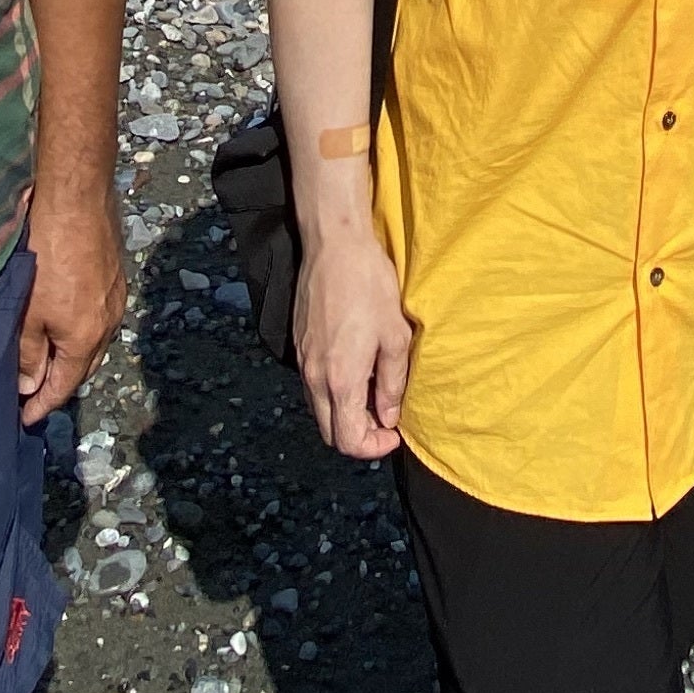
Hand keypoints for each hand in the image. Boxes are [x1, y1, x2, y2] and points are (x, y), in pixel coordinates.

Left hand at [15, 197, 125, 422]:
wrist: (77, 199)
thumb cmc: (47, 254)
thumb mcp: (27, 311)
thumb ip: (28, 352)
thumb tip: (31, 385)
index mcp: (86, 339)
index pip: (64, 386)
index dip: (43, 405)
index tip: (25, 420)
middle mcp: (108, 324)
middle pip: (84, 367)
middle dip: (60, 383)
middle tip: (33, 393)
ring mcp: (115, 299)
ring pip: (93, 341)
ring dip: (71, 355)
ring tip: (46, 359)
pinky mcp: (114, 276)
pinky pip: (98, 317)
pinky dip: (79, 330)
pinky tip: (63, 320)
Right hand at [294, 229, 414, 461]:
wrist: (334, 245)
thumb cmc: (369, 286)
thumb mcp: (394, 335)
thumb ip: (392, 383)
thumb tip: (389, 416)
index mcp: (340, 380)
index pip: (349, 441)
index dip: (374, 447)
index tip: (395, 432)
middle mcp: (315, 377)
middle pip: (329, 433)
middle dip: (359, 437)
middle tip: (386, 420)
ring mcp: (303, 361)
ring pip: (319, 409)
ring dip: (345, 414)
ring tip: (374, 394)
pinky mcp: (299, 345)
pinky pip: (313, 386)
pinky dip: (333, 393)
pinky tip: (356, 370)